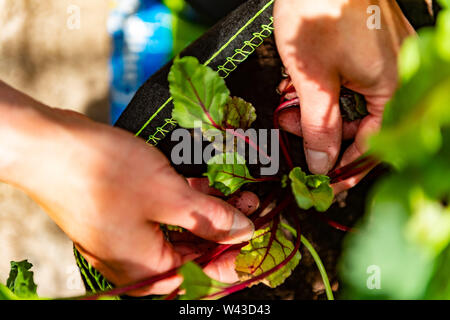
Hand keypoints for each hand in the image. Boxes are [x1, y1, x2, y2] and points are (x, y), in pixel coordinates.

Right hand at [0, 81, 255, 295]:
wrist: (48, 148)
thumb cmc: (105, 174)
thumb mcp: (170, 196)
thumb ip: (210, 219)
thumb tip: (244, 233)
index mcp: (149, 272)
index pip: (208, 278)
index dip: (242, 261)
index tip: (268, 244)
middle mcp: (140, 263)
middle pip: (198, 257)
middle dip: (230, 233)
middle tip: (258, 211)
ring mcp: (130, 239)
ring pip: (184, 235)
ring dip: (212, 215)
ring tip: (242, 194)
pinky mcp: (126, 216)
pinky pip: (166, 218)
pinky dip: (189, 204)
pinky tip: (208, 186)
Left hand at [274, 0, 414, 192]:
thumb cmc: (318, 10)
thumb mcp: (313, 80)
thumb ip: (320, 127)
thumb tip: (322, 165)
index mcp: (393, 86)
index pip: (374, 145)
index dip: (346, 167)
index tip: (323, 182)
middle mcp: (397, 72)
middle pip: (363, 125)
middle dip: (323, 133)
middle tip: (292, 132)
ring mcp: (383, 58)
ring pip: (353, 104)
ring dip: (319, 111)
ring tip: (288, 106)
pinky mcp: (367, 46)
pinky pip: (350, 82)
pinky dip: (325, 90)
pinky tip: (300, 87)